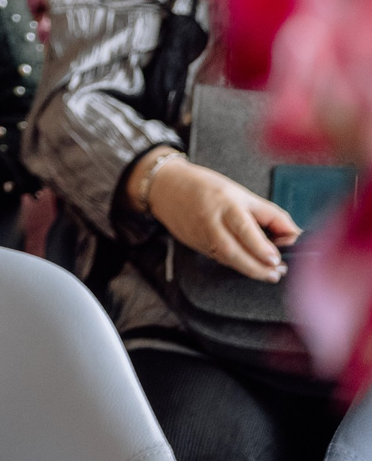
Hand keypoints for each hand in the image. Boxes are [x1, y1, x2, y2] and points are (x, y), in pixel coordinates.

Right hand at [147, 157, 299, 282]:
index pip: (244, 228)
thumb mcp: (241, 193)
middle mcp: (210, 220)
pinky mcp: (194, 244)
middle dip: (256, 267)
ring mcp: (200, 234)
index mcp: (225, 202)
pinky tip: (247, 265)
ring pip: (225, 258)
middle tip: (276, 273)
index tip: (276, 260)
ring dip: (248, 269)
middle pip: (233, 250)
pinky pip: (218, 257)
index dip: (260, 247)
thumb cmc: (206, 187)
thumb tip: (295, 235)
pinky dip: (235, 264)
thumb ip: (270, 214)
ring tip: (268, 274)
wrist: (165, 186)